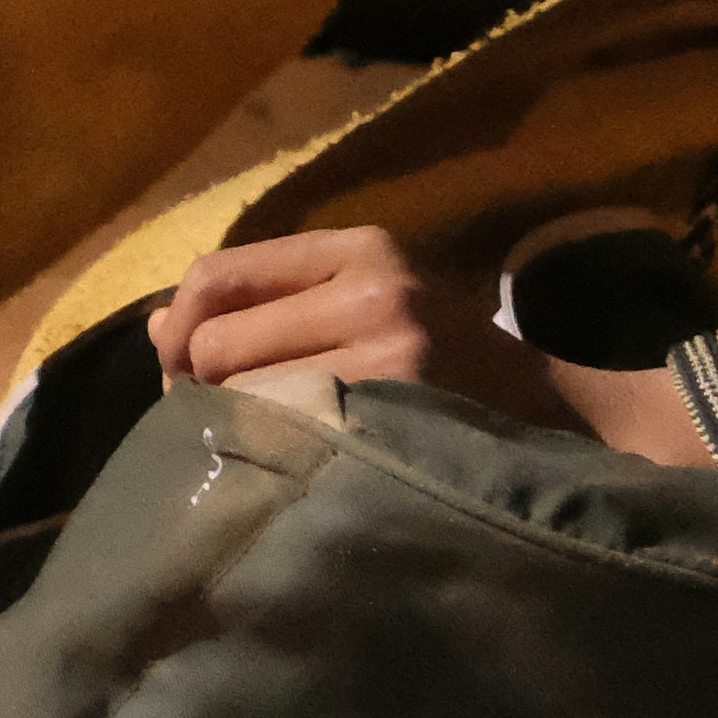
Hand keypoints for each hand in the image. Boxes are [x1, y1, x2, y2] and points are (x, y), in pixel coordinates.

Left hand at [150, 221, 715, 467]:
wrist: (563, 417)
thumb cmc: (448, 368)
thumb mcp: (362, 309)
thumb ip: (263, 308)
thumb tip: (154, 328)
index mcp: (360, 248)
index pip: (217, 274)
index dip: (182, 330)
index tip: (185, 376)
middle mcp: (372, 284)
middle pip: (217, 339)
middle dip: (202, 389)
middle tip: (227, 427)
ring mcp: (390, 346)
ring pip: (244, 393)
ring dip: (238, 428)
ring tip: (272, 448)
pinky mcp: (401, 405)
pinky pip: (290, 434)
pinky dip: (276, 456)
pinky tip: (296, 470)